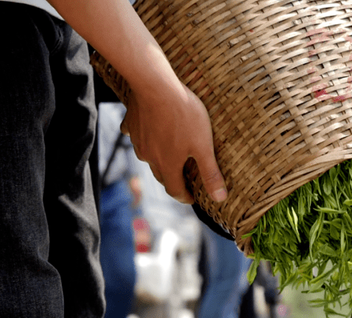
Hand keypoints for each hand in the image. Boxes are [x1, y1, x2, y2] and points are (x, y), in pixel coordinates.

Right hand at [47, 0, 226, 204]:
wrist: (155, 85)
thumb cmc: (184, 116)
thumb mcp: (203, 146)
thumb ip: (210, 172)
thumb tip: (220, 198)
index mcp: (167, 165)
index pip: (175, 190)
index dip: (185, 196)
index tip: (192, 197)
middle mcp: (148, 156)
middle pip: (161, 175)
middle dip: (173, 179)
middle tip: (184, 179)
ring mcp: (137, 140)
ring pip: (148, 156)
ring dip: (159, 159)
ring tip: (171, 155)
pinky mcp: (131, 123)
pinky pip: (137, 135)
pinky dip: (145, 138)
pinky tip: (151, 131)